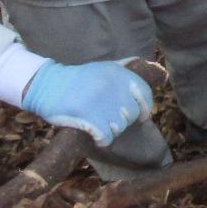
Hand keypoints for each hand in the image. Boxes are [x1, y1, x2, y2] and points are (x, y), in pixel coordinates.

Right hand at [20, 60, 152, 145]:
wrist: (47, 86)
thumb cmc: (78, 80)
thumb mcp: (104, 68)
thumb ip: (128, 68)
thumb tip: (160, 71)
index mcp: (118, 73)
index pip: (144, 94)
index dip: (145, 108)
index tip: (141, 116)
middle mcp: (112, 86)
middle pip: (131, 114)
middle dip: (122, 120)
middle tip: (106, 117)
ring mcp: (101, 102)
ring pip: (119, 127)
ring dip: (110, 130)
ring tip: (97, 123)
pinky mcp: (88, 116)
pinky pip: (106, 137)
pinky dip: (101, 139)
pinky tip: (94, 135)